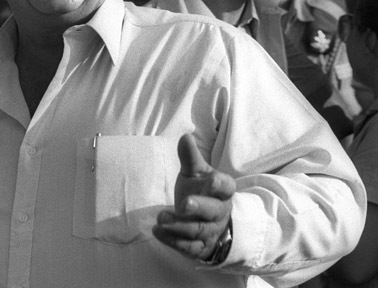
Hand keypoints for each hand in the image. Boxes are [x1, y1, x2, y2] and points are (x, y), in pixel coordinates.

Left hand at [152, 133, 235, 260]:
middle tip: (184, 203)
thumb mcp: (195, 173)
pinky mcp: (199, 248)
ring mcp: (210, 231)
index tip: (211, 180)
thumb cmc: (201, 192)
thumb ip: (190, 157)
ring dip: (179, 225)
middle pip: (213, 211)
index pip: (226, 187)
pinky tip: (157, 232)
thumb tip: (185, 136)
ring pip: (198, 231)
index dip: (219, 184)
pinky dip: (173, 241)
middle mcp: (219, 212)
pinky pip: (188, 247)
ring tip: (160, 217)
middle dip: (199, 207)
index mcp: (222, 191)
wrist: (208, 223)